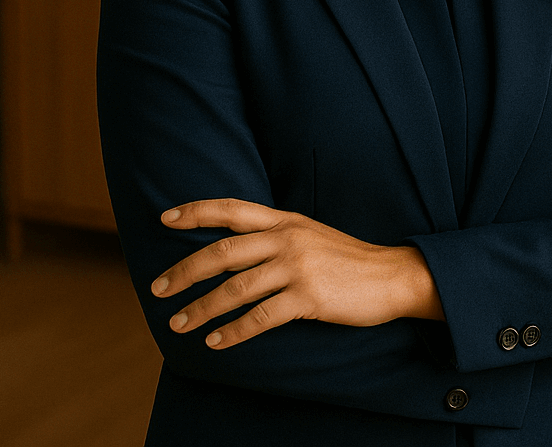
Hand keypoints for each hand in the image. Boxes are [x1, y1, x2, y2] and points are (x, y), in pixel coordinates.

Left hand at [150, 198, 441, 349]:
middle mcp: (288, 239)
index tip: (165, 218)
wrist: (393, 276)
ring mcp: (298, 268)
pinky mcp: (308, 298)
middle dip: (184, 270)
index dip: (196, 212)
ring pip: (235, 288)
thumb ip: (277, 236)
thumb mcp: (312, 235)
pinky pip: (260, 317)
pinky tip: (215, 341)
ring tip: (179, 323)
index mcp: (286, 221)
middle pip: (223, 252)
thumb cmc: (350, 260)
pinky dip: (233, 331)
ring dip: (202, 308)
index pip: (232, 210)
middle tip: (158, 288)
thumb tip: (233, 249)